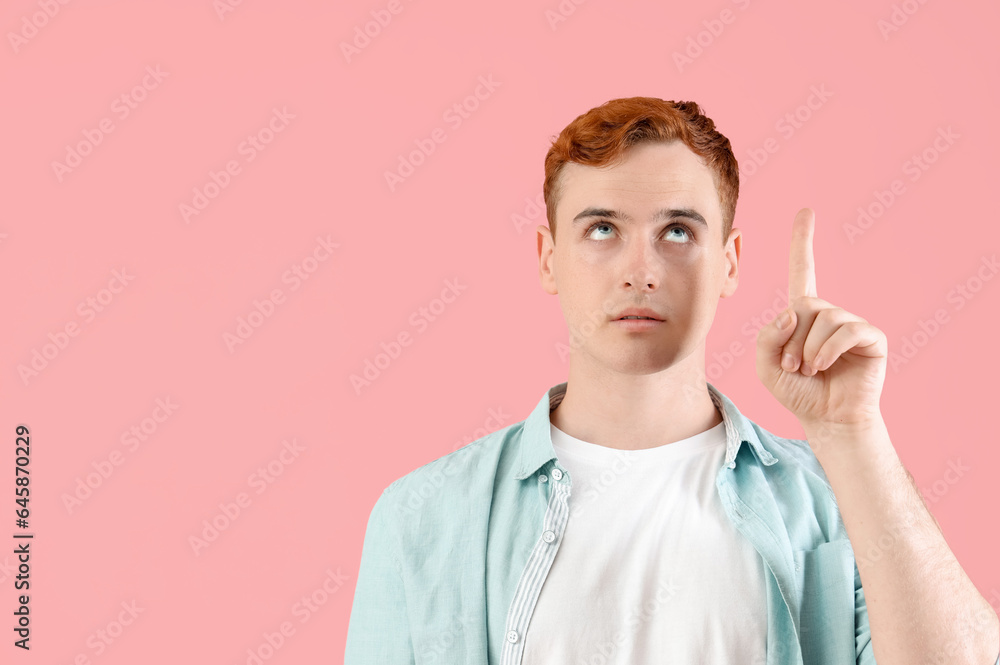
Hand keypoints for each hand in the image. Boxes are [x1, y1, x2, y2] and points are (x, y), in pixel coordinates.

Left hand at [755, 208, 887, 432]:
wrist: (828, 419)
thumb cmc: (798, 392)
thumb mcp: (767, 365)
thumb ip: (766, 337)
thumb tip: (792, 312)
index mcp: (803, 315)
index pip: (802, 271)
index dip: (802, 242)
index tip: (807, 212)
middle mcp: (828, 313)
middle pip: (803, 304)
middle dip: (791, 338)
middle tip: (793, 366)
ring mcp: (851, 323)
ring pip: (823, 318)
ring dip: (808, 350)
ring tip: (810, 371)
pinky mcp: (871, 336)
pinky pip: (845, 331)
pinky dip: (828, 351)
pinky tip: (825, 367)